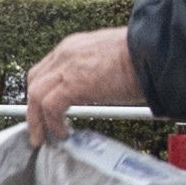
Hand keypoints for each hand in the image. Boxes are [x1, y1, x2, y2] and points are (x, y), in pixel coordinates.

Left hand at [24, 28, 141, 142]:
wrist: (152, 51)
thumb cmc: (142, 58)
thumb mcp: (111, 61)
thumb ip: (97, 73)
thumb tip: (98, 91)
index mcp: (74, 46)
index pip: (46, 70)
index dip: (41, 93)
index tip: (44, 110)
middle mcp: (66, 53)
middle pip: (35, 82)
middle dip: (34, 108)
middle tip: (39, 128)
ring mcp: (67, 66)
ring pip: (36, 95)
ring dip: (38, 120)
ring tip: (46, 137)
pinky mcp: (73, 83)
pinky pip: (50, 107)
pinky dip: (52, 124)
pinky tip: (63, 134)